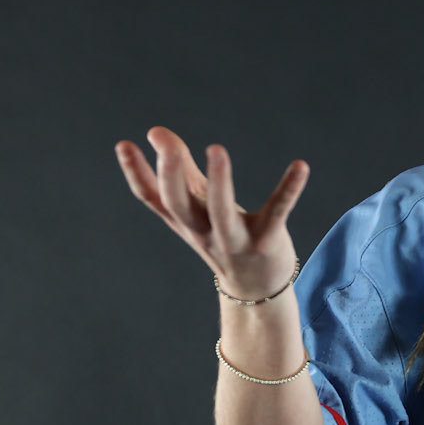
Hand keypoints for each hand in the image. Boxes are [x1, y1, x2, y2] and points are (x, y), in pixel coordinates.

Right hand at [114, 126, 308, 299]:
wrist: (257, 291)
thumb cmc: (224, 238)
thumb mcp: (200, 207)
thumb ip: (182, 170)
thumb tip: (156, 132)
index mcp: (185, 222)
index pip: (153, 199)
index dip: (136, 174)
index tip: (123, 144)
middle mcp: (204, 233)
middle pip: (180, 207)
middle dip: (171, 176)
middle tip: (166, 145)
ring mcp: (234, 241)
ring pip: (221, 213)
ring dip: (220, 182)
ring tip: (216, 149)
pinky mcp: (267, 242)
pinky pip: (277, 213)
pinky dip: (289, 190)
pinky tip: (301, 166)